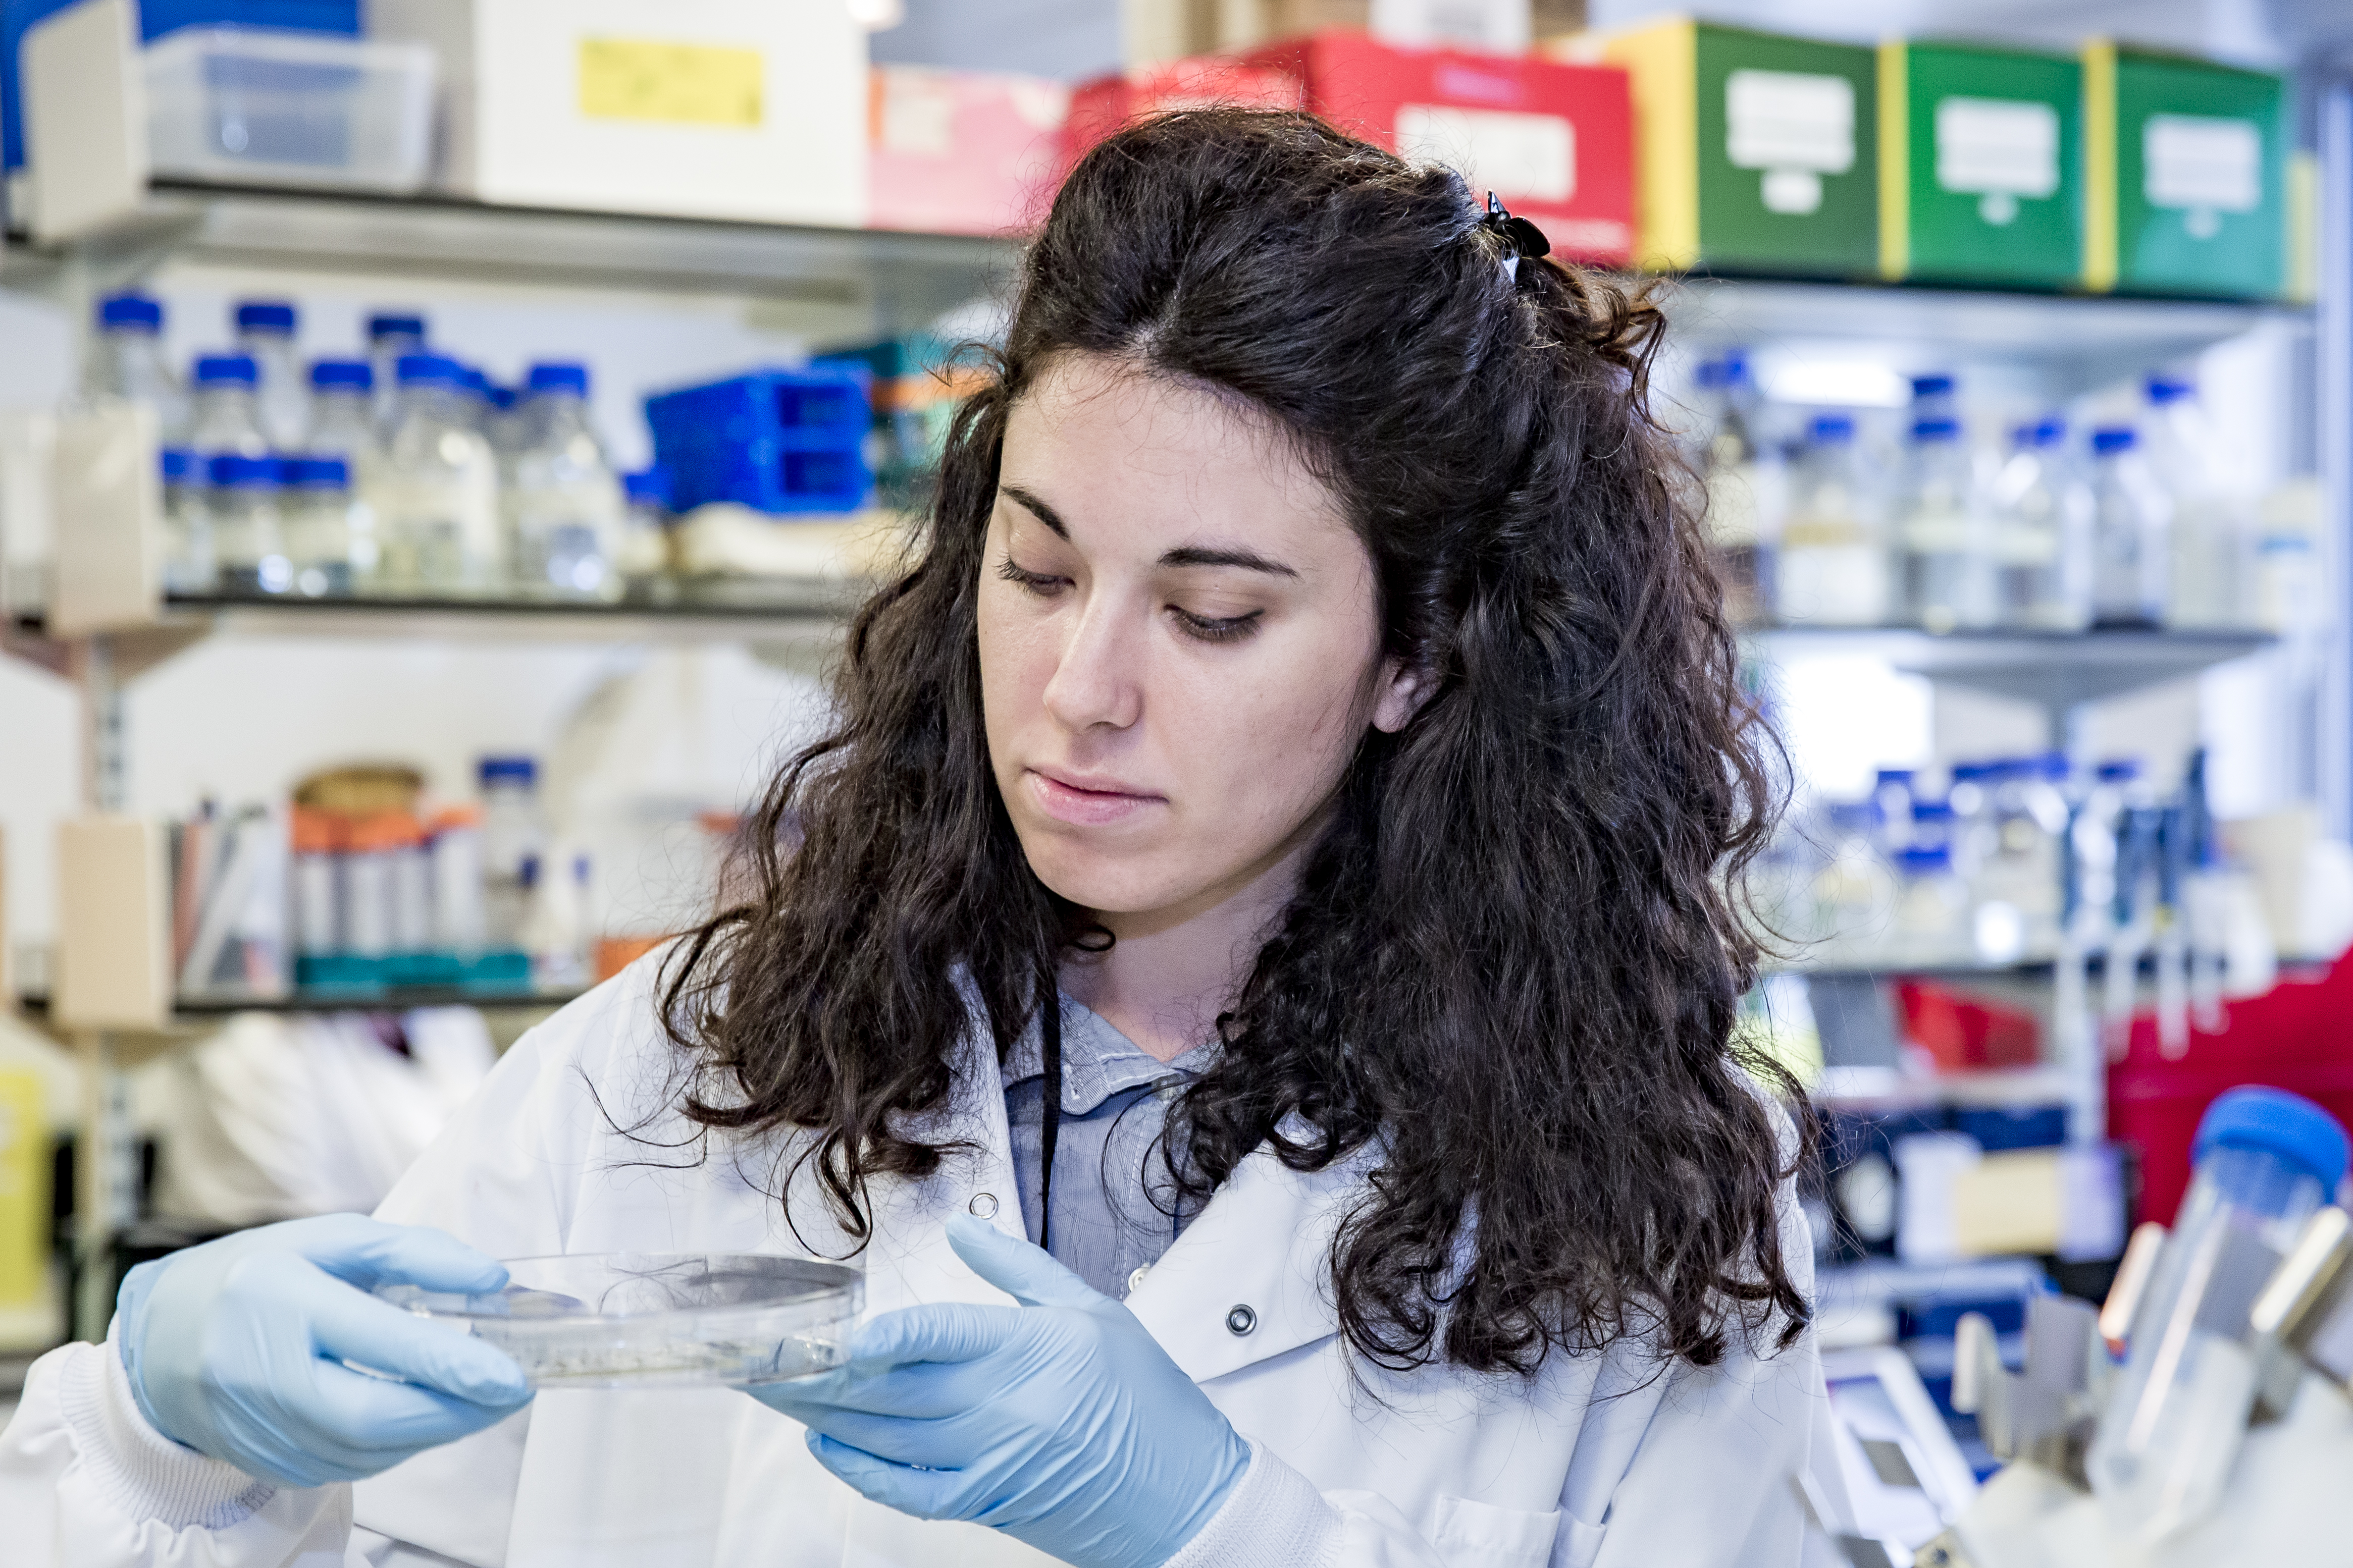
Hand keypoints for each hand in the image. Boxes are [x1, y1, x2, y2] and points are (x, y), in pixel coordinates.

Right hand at [116, 1214, 532, 1488]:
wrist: (159, 1340)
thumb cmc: (253, 1277)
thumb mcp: (329, 1239)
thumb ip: (415, 1253)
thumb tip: (492, 1279)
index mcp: (282, 1302)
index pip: (378, 1342)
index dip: (452, 1363)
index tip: (511, 1371)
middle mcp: (264, 1374)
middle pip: (375, 1415)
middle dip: (458, 1410)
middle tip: (513, 1389)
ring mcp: (261, 1429)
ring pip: (368, 1451)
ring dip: (438, 1429)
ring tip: (480, 1397)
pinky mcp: (268, 1463)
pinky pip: (350, 1466)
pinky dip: (400, 1444)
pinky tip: (424, 1414)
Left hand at [752, 1213, 1251, 1567]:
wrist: (1183, 1493)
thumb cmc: (1146, 1398)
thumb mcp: (1091, 1309)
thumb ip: (1017, 1267)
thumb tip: (961, 1224)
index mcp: (1028, 1351)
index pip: (934, 1336)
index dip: (875, 1335)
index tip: (827, 1328)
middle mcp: (998, 1408)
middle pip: (889, 1388)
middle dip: (819, 1370)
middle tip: (764, 1351)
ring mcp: (986, 1461)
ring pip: (884, 1435)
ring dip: (822, 1412)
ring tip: (774, 1386)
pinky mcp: (983, 1501)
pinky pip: (905, 1489)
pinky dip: (859, 1469)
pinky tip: (826, 1443)